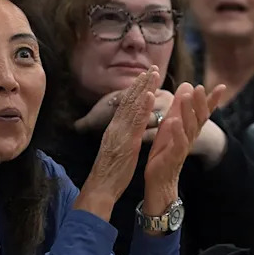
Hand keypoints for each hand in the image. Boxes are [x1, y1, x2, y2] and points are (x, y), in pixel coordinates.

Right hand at [76, 67, 159, 217]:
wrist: (100, 186)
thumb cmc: (109, 172)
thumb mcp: (115, 150)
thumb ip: (120, 137)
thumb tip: (124, 129)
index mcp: (114, 129)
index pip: (125, 105)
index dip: (135, 90)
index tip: (144, 77)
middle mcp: (115, 127)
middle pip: (128, 101)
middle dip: (140, 83)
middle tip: (151, 68)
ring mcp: (120, 133)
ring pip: (132, 106)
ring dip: (143, 89)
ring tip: (152, 74)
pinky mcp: (126, 142)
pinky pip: (135, 122)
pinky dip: (142, 107)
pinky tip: (150, 95)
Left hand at [143, 83, 225, 214]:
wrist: (160, 180)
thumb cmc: (165, 150)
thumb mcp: (171, 124)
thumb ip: (179, 107)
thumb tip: (186, 84)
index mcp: (190, 129)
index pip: (204, 112)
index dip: (212, 100)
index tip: (222, 86)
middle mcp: (190, 137)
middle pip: (199, 118)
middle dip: (201, 102)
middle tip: (200, 87)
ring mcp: (183, 147)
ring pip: (189, 128)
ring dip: (188, 112)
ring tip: (187, 97)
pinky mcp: (173, 156)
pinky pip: (178, 143)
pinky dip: (177, 132)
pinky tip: (174, 121)